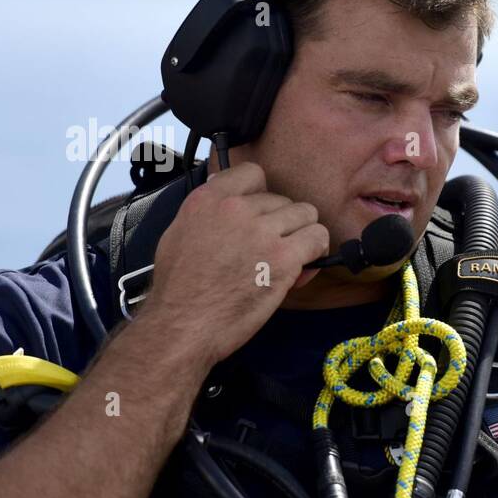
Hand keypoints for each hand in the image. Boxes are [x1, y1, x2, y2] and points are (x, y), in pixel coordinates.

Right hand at [140, 162, 329, 366]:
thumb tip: (234, 209)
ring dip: (302, 235)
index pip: (253, 174)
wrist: (183, 324)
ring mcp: (262, 231)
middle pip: (282, 199)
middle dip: (282, 224)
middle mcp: (236, 209)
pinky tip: (304, 266)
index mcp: (208, 200)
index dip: (262, 195)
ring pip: (306, 214)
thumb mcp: (180, 235)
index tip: (261, 214)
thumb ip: (209, 216)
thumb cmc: (180, 291)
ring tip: (291, 257)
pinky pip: (318, 238)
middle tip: (273, 250)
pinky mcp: (283, 257)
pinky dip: (316, 251)